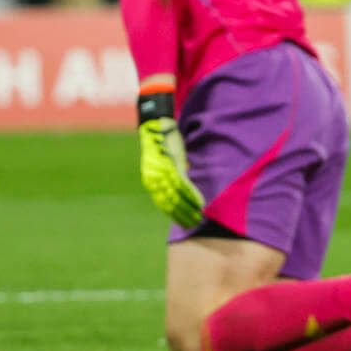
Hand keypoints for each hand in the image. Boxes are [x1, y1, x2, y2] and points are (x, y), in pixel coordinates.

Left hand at [136, 92, 203, 228]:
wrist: (157, 126)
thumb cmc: (161, 144)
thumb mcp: (162, 164)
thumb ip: (168, 178)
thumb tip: (178, 191)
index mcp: (150, 181)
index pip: (163, 204)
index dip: (175, 215)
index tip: (184, 224)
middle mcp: (154, 180)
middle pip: (170, 203)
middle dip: (183, 215)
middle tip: (194, 224)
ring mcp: (163, 173)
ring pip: (177, 197)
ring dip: (190, 208)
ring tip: (199, 216)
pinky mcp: (172, 166)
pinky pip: (183, 185)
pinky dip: (193, 195)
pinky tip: (200, 203)